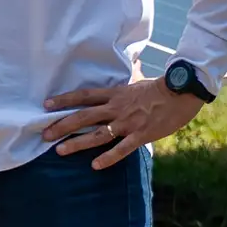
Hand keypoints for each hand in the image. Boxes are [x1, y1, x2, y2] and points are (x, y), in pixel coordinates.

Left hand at [41, 77, 203, 169]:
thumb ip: (133, 73)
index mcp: (115, 94)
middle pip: (83, 116)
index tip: (46, 105)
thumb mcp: (140, 79)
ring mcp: (127, 122)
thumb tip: (135, 60)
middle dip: (62, 125)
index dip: (64, 100)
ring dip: (77, 143)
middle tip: (44, 134)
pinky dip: (108, 157)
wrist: (181, 93)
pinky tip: (95, 165)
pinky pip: (121, 149)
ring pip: (97, 134)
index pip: (84, 96)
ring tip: (60, 151)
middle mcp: (116, 108)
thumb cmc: (161, 87)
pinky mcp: (140, 135)